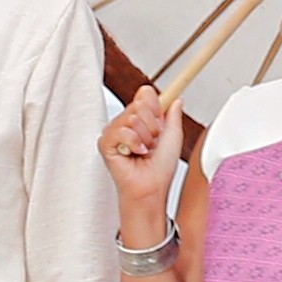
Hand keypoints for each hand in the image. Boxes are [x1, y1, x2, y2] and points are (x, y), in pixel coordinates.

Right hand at [96, 87, 181, 245]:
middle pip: (139, 103)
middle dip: (152, 125)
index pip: (144, 94)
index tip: (161, 123)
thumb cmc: (160, 168)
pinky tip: (134, 154)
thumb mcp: (173, 136)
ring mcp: (114, 132)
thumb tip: (176, 99)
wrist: (152, 187)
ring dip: (144, 137)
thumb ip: (173, 115)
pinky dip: (133, 143)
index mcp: (141, 120)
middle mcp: (126, 124)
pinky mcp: (106, 143)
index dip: (156, 106)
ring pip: (131, 117)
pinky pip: (121, 131)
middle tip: (152, 143)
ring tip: (143, 151)